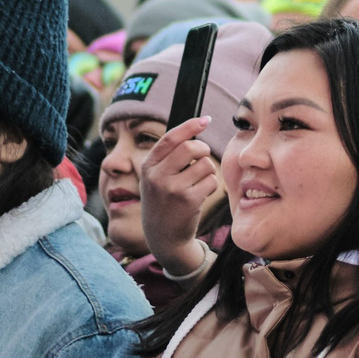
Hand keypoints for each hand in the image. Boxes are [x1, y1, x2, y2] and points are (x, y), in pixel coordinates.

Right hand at [137, 119, 221, 268]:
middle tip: (202, 157)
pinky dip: (210, 185)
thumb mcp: (155, 178)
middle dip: (203, 150)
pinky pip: (211, 181)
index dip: (189, 126)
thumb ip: (168, 156)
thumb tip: (195, 130)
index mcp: (148, 166)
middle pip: (191, 148)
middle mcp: (157, 176)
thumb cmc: (163, 201)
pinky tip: (200, 195)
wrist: (163, 237)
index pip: (170, 138)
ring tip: (197, 182)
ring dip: (207, 171)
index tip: (204, 120)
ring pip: (205, 164)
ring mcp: (173, 189)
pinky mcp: (188, 201)